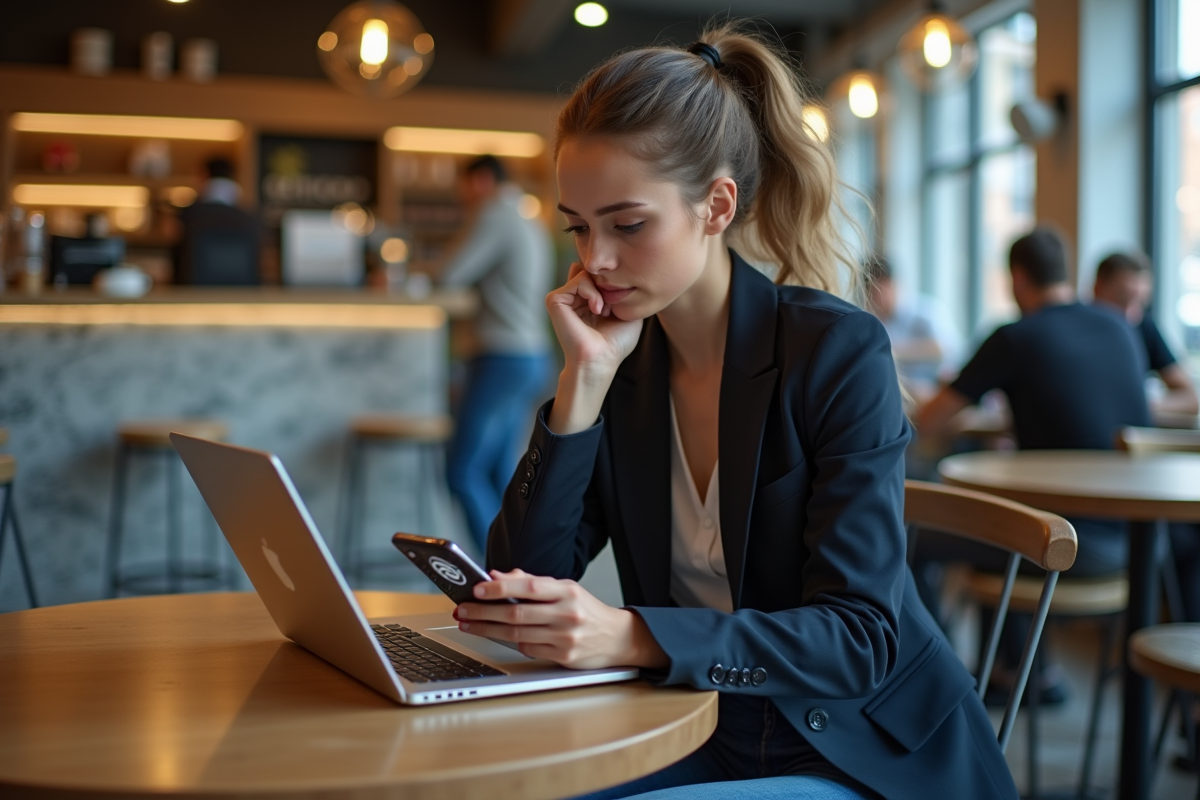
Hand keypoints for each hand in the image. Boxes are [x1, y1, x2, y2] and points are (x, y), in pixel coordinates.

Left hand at [454, 569, 667, 669]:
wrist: (617, 637)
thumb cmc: (585, 610)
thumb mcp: (564, 589)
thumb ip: (531, 582)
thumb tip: (497, 577)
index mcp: (567, 591)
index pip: (528, 586)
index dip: (500, 587)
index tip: (476, 588)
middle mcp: (567, 613)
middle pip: (517, 613)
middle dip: (484, 611)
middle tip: (463, 610)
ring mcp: (565, 637)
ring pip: (517, 634)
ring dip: (487, 629)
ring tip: (468, 624)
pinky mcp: (563, 657)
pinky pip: (528, 649)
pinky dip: (511, 642)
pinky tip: (498, 635)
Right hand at [545, 263, 642, 376]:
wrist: (602, 358)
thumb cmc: (616, 343)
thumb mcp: (629, 312)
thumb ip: (625, 291)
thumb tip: (624, 273)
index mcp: (586, 300)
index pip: (595, 273)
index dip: (611, 281)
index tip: (617, 305)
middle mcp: (573, 298)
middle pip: (590, 269)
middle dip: (606, 283)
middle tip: (610, 308)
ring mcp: (563, 299)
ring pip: (585, 272)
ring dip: (601, 290)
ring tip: (603, 311)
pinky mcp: (555, 300)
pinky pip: (578, 280)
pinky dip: (592, 293)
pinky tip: (596, 310)